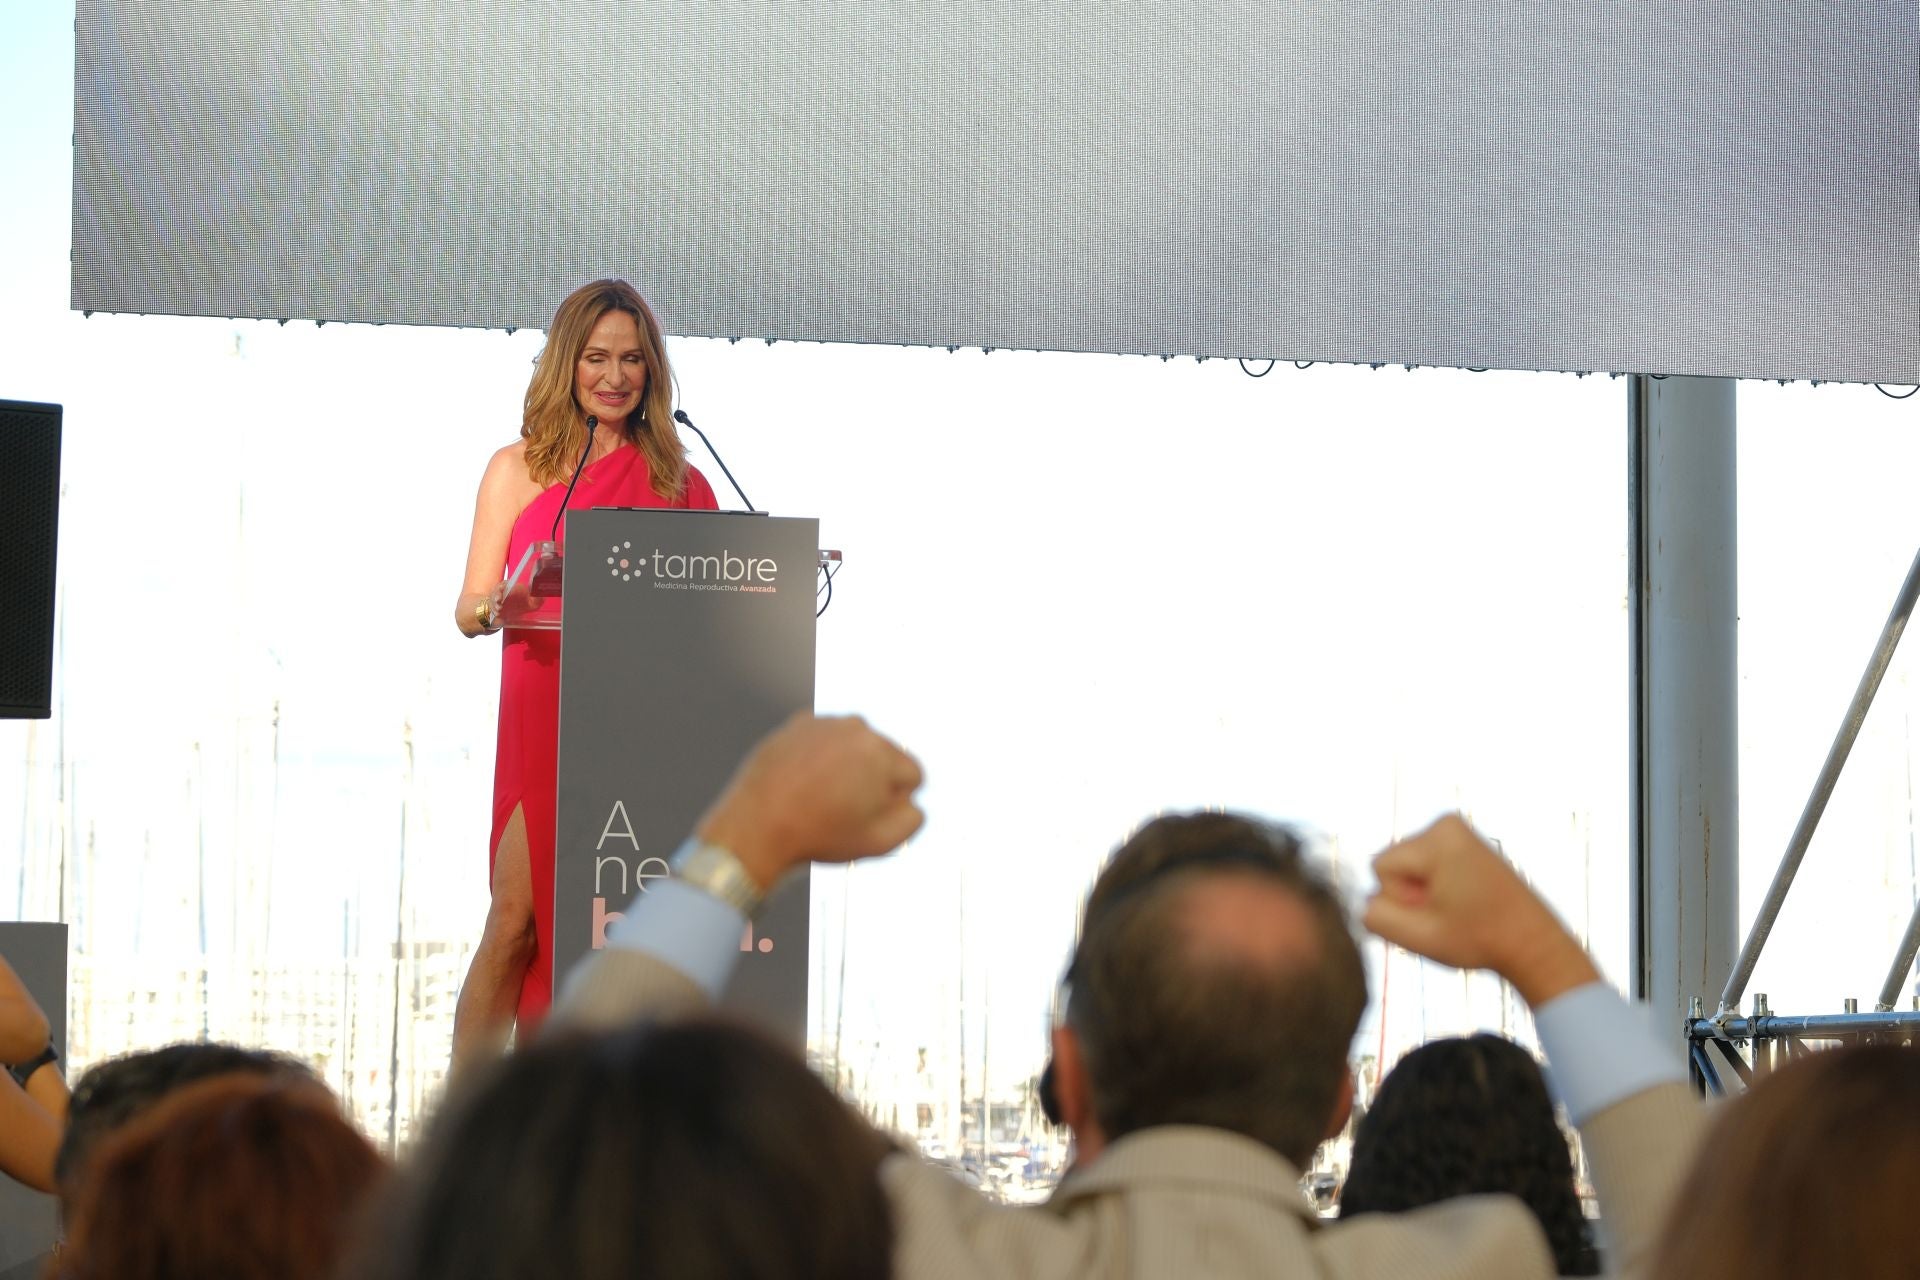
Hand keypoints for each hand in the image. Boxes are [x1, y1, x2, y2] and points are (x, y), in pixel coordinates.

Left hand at [696, 713, 924, 888]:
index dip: (895, 802)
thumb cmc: (818, 835)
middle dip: (872, 780)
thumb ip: (913, 820)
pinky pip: (823, 742)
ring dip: (847, 767)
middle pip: (883, 757)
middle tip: (843, 809)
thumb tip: (912, 802)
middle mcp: (855, 728)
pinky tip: (804, 785)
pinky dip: (819, 759)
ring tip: (821, 798)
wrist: (756, 827)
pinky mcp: (798, 725)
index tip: (869, 816)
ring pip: (853, 747)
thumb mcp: (879, 843)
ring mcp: (824, 723)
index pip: (912, 775)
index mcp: (881, 753)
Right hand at [1363, 814, 1598, 1007]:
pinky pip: (1426, 865)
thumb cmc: (1479, 940)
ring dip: (1426, 892)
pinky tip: (1465, 902)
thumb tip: (1366, 898)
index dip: (1401, 898)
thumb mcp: (1416, 937)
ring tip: (1461, 909)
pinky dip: (1438, 886)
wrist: (1533, 942)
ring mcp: (1458, 830)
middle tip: (1452, 914)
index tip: (1439, 913)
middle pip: (1394, 864)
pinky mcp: (1465, 842)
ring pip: (1409, 866)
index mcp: (1438, 838)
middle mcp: (1447, 824)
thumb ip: (1374, 916)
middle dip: (1412, 893)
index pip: (1381, 868)